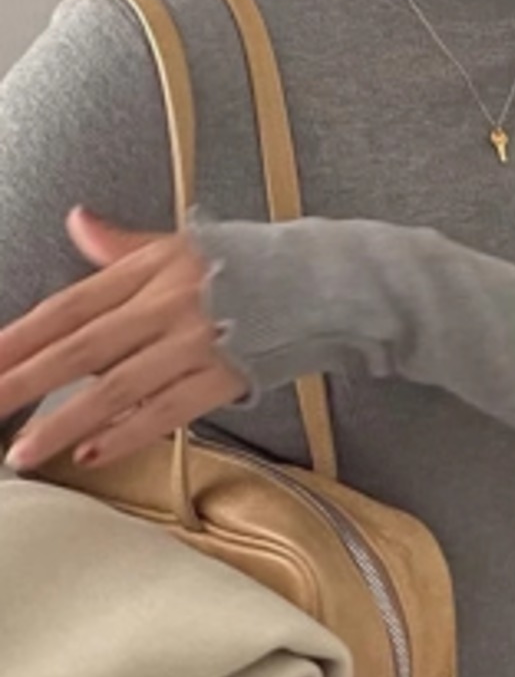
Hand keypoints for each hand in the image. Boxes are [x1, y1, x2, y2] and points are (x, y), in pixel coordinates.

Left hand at [0, 207, 248, 471]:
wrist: (323, 284)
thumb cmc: (255, 268)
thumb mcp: (183, 245)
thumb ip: (123, 245)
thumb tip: (78, 223)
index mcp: (150, 272)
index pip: (69, 307)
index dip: (20, 336)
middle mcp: (167, 307)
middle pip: (81, 349)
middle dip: (24, 381)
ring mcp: (196, 345)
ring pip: (118, 388)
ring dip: (66, 423)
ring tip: (25, 451)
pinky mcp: (225, 377)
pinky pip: (169, 411)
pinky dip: (130, 433)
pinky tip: (94, 452)